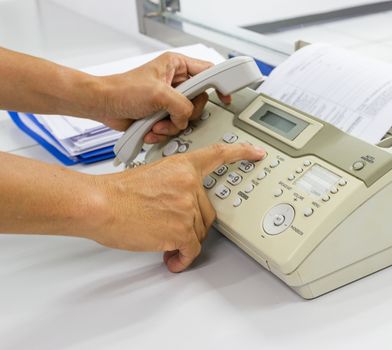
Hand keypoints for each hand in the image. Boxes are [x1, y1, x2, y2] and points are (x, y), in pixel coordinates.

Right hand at [91, 143, 264, 271]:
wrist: (100, 204)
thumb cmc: (118, 192)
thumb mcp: (152, 175)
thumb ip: (174, 185)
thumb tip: (180, 205)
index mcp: (183, 167)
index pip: (218, 155)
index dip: (241, 153)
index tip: (256, 153)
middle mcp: (190, 185)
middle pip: (206, 211)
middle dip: (192, 222)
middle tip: (170, 225)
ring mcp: (187, 208)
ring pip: (198, 231)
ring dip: (183, 240)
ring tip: (159, 238)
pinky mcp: (181, 230)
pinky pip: (192, 249)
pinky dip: (182, 257)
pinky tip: (172, 259)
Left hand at [95, 52, 230, 143]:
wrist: (103, 106)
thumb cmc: (122, 90)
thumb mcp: (159, 94)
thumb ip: (182, 105)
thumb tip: (187, 117)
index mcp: (177, 66)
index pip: (208, 71)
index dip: (219, 84)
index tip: (226, 97)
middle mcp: (176, 82)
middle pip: (200, 102)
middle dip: (184, 114)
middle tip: (172, 114)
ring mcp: (169, 100)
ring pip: (187, 118)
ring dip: (171, 126)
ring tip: (155, 124)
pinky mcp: (163, 114)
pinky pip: (175, 127)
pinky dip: (163, 132)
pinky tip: (150, 129)